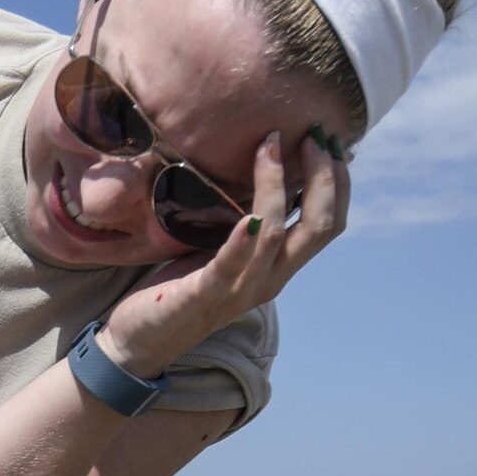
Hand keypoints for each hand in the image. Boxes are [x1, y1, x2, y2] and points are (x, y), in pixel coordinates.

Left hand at [100, 128, 349, 379]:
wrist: (140, 341)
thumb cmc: (179, 287)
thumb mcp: (222, 248)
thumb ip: (245, 221)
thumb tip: (261, 171)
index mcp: (277, 267)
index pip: (327, 224)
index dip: (336, 182)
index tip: (326, 140)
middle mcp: (268, 280)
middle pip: (318, 228)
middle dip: (323, 178)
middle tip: (312, 135)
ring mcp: (239, 289)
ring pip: (275, 236)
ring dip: (276, 186)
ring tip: (269, 147)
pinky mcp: (205, 295)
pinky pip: (230, 264)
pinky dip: (242, 239)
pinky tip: (247, 216)